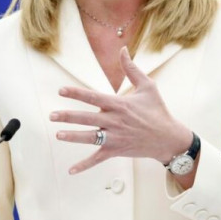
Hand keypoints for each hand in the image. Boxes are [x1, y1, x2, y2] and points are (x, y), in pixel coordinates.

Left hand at [50, 47, 191, 173]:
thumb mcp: (147, 86)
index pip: (93, 97)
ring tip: (57, 134)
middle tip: (52, 115)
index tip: (61, 90)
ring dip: (72, 136)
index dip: (76, 93)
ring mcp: (114, 137)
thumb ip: (132, 68)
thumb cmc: (157, 110)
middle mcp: (114, 121)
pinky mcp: (116, 151)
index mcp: (119, 104)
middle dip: (68, 116)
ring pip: (89, 137)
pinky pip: (97, 159)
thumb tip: (124, 49)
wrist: (168, 138)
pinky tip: (71, 170)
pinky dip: (84, 165)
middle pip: (86, 118)